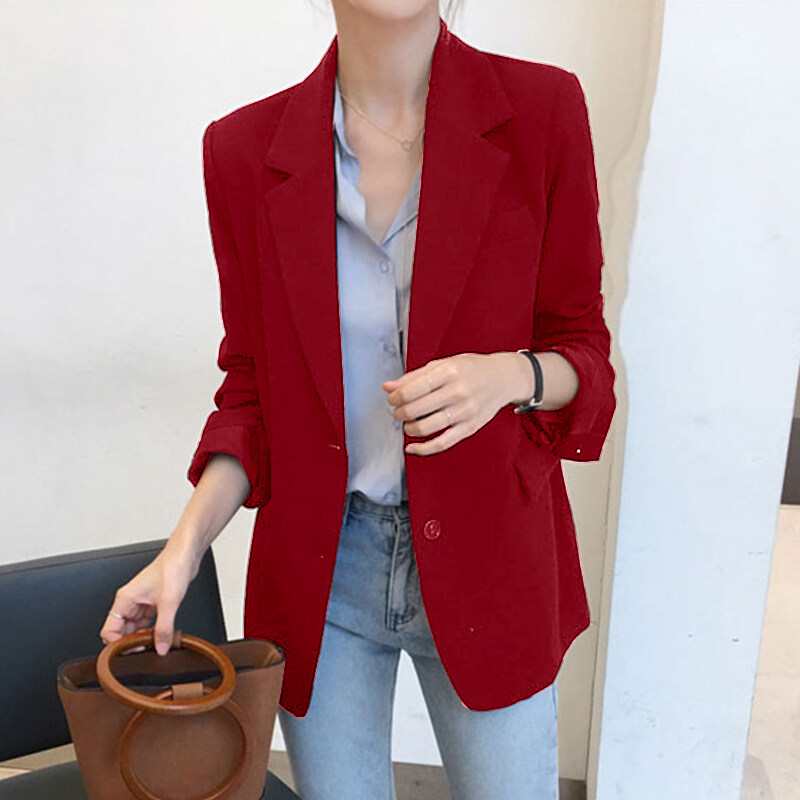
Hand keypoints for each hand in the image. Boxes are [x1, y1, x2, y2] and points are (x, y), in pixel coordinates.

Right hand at [98, 541, 199, 656]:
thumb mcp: (169, 602)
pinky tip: (162, 634)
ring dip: (143, 637)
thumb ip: (164, 628)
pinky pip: (147, 622)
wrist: (186, 555)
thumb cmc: (172, 567)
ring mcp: (142, 602)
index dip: (117, 644)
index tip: (130, 652)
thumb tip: (160, 647)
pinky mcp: (154, 603)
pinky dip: (152, 630)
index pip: (109, 630)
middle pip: (121, 631)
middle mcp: (131, 601)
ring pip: (135, 628)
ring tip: (156, 642)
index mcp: (125, 599)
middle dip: (132, 642)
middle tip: (146, 650)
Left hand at [381, 352, 515, 455]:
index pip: (411, 389)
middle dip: (399, 413)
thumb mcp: (443, 365)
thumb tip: (387, 387)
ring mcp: (464, 411)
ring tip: (407, 423)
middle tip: (397, 411)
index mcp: (448, 372)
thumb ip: (414, 377)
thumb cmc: (471, 369)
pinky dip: (422, 449)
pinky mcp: (470, 427)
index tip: (392, 399)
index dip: (395, 397)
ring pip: (425, 427)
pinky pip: (442, 443)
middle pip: (415, 409)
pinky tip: (411, 447)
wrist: (503, 378)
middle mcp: (457, 392)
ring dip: (408, 428)